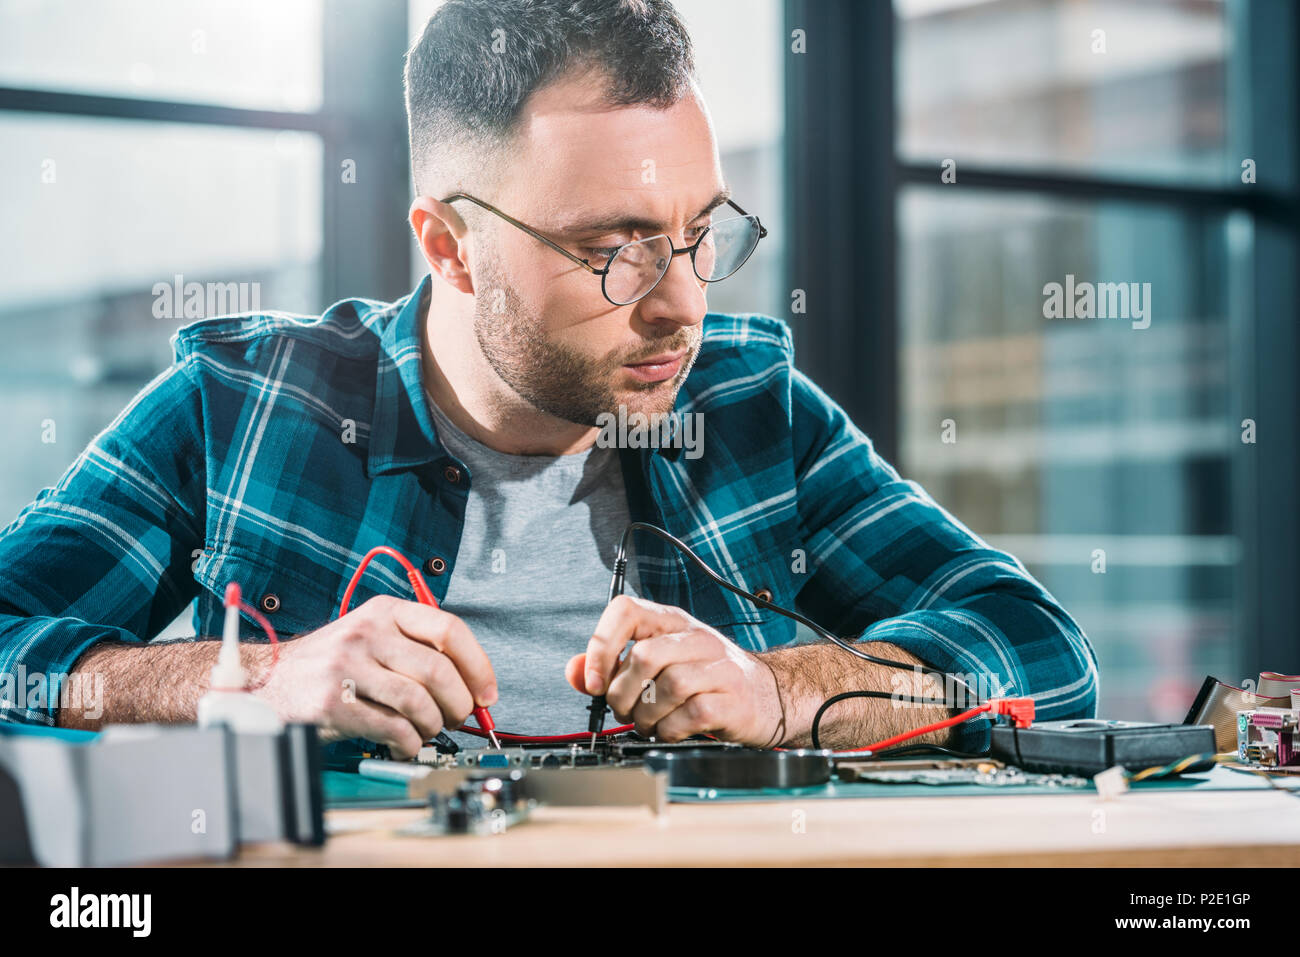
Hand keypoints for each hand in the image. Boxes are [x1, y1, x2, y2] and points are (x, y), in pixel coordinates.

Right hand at [252, 595, 496, 758]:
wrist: (267, 680)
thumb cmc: (330, 664)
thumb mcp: (371, 637)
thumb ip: (416, 649)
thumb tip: (472, 682)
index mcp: (383, 612)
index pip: (449, 629)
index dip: (478, 665)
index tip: (487, 692)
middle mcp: (366, 633)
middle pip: (438, 670)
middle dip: (459, 703)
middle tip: (456, 718)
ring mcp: (348, 666)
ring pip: (418, 701)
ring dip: (432, 726)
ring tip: (426, 731)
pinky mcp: (334, 702)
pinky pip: (392, 728)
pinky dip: (409, 743)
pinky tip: (404, 743)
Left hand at [565, 594, 783, 746]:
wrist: (767, 697)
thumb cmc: (705, 680)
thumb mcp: (657, 665)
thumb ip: (611, 669)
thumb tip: (574, 671)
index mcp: (671, 622)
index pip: (626, 611)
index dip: (600, 646)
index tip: (593, 681)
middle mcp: (696, 637)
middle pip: (644, 656)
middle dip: (622, 694)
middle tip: (624, 711)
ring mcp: (719, 667)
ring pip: (667, 687)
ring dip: (645, 716)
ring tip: (648, 723)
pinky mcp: (733, 699)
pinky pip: (690, 715)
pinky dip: (669, 729)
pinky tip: (670, 730)